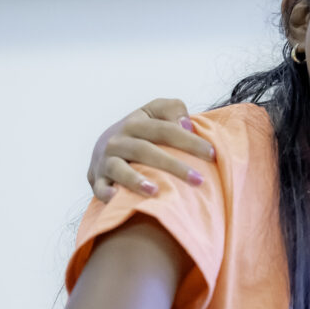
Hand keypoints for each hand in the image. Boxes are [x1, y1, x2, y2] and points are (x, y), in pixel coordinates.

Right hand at [87, 98, 214, 202]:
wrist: (107, 144)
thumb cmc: (144, 130)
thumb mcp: (157, 112)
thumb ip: (173, 110)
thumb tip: (186, 125)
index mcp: (136, 122)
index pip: (165, 130)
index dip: (189, 141)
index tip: (212, 154)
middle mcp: (119, 139)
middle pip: (146, 150)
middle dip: (173, 166)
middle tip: (199, 180)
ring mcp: (105, 160)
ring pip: (120, 169)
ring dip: (136, 180)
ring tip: (156, 191)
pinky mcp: (96, 179)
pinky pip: (100, 187)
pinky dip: (106, 193)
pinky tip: (117, 198)